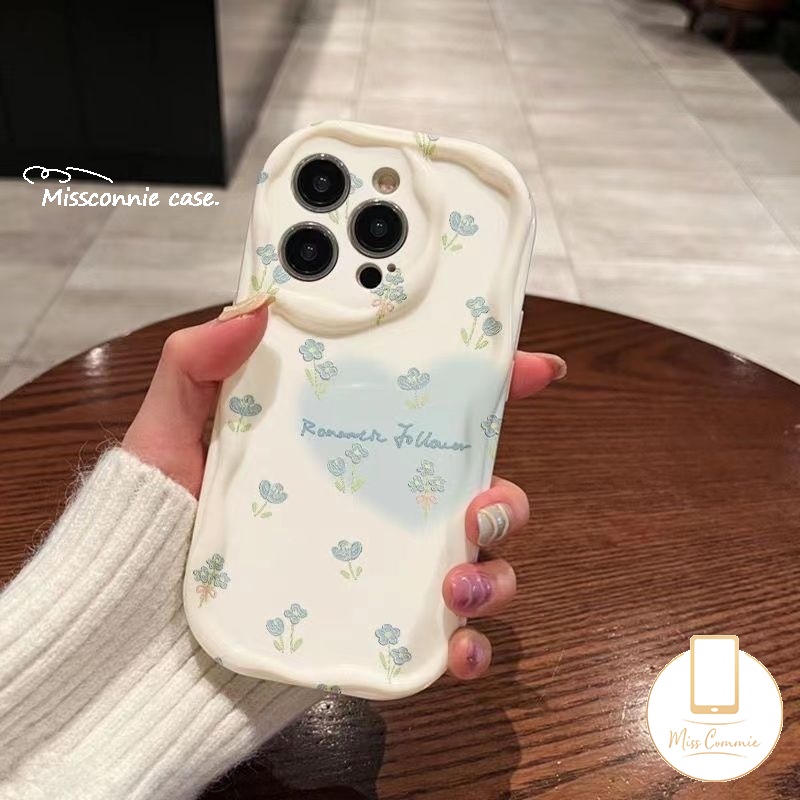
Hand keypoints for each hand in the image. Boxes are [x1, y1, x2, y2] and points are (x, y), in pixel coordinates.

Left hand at [123, 296, 565, 679]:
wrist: (137, 636)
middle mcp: (377, 508)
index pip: (433, 410)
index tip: (535, 368)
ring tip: (454, 585)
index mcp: (347, 449)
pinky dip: (471, 647)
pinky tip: (456, 647)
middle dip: (507, 496)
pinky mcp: (379, 634)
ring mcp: (383, 572)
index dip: (494, 385)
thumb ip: (198, 365)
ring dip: (495, 574)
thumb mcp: (169, 434)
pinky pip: (448, 643)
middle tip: (478, 505)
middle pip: (478, 491)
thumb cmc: (157, 527)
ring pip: (480, 565)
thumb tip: (256, 307)